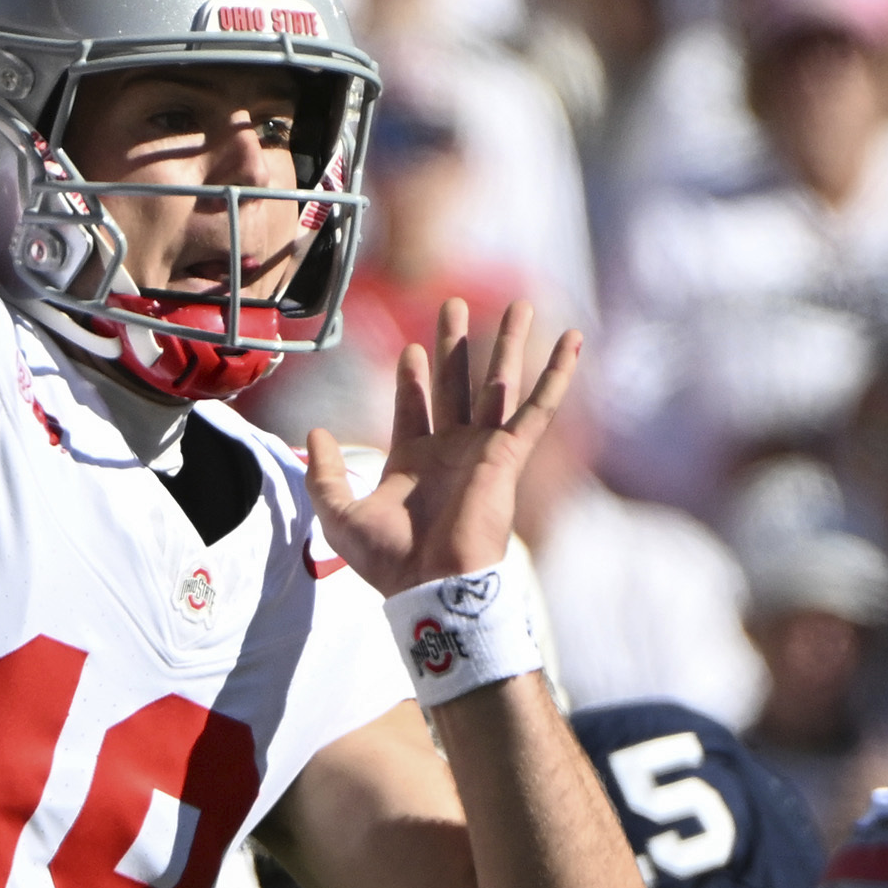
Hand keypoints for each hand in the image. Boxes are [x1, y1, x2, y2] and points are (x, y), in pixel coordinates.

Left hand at [305, 299, 581, 593]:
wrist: (431, 584)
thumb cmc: (389, 560)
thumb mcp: (339, 514)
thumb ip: (324, 472)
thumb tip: (315, 432)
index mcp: (414, 462)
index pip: (414, 406)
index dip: (413, 377)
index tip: (412, 349)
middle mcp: (451, 450)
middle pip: (455, 383)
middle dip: (454, 343)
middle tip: (451, 304)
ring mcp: (482, 450)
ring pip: (499, 383)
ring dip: (508, 343)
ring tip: (520, 304)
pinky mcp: (508, 455)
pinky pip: (538, 408)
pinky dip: (557, 373)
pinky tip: (572, 341)